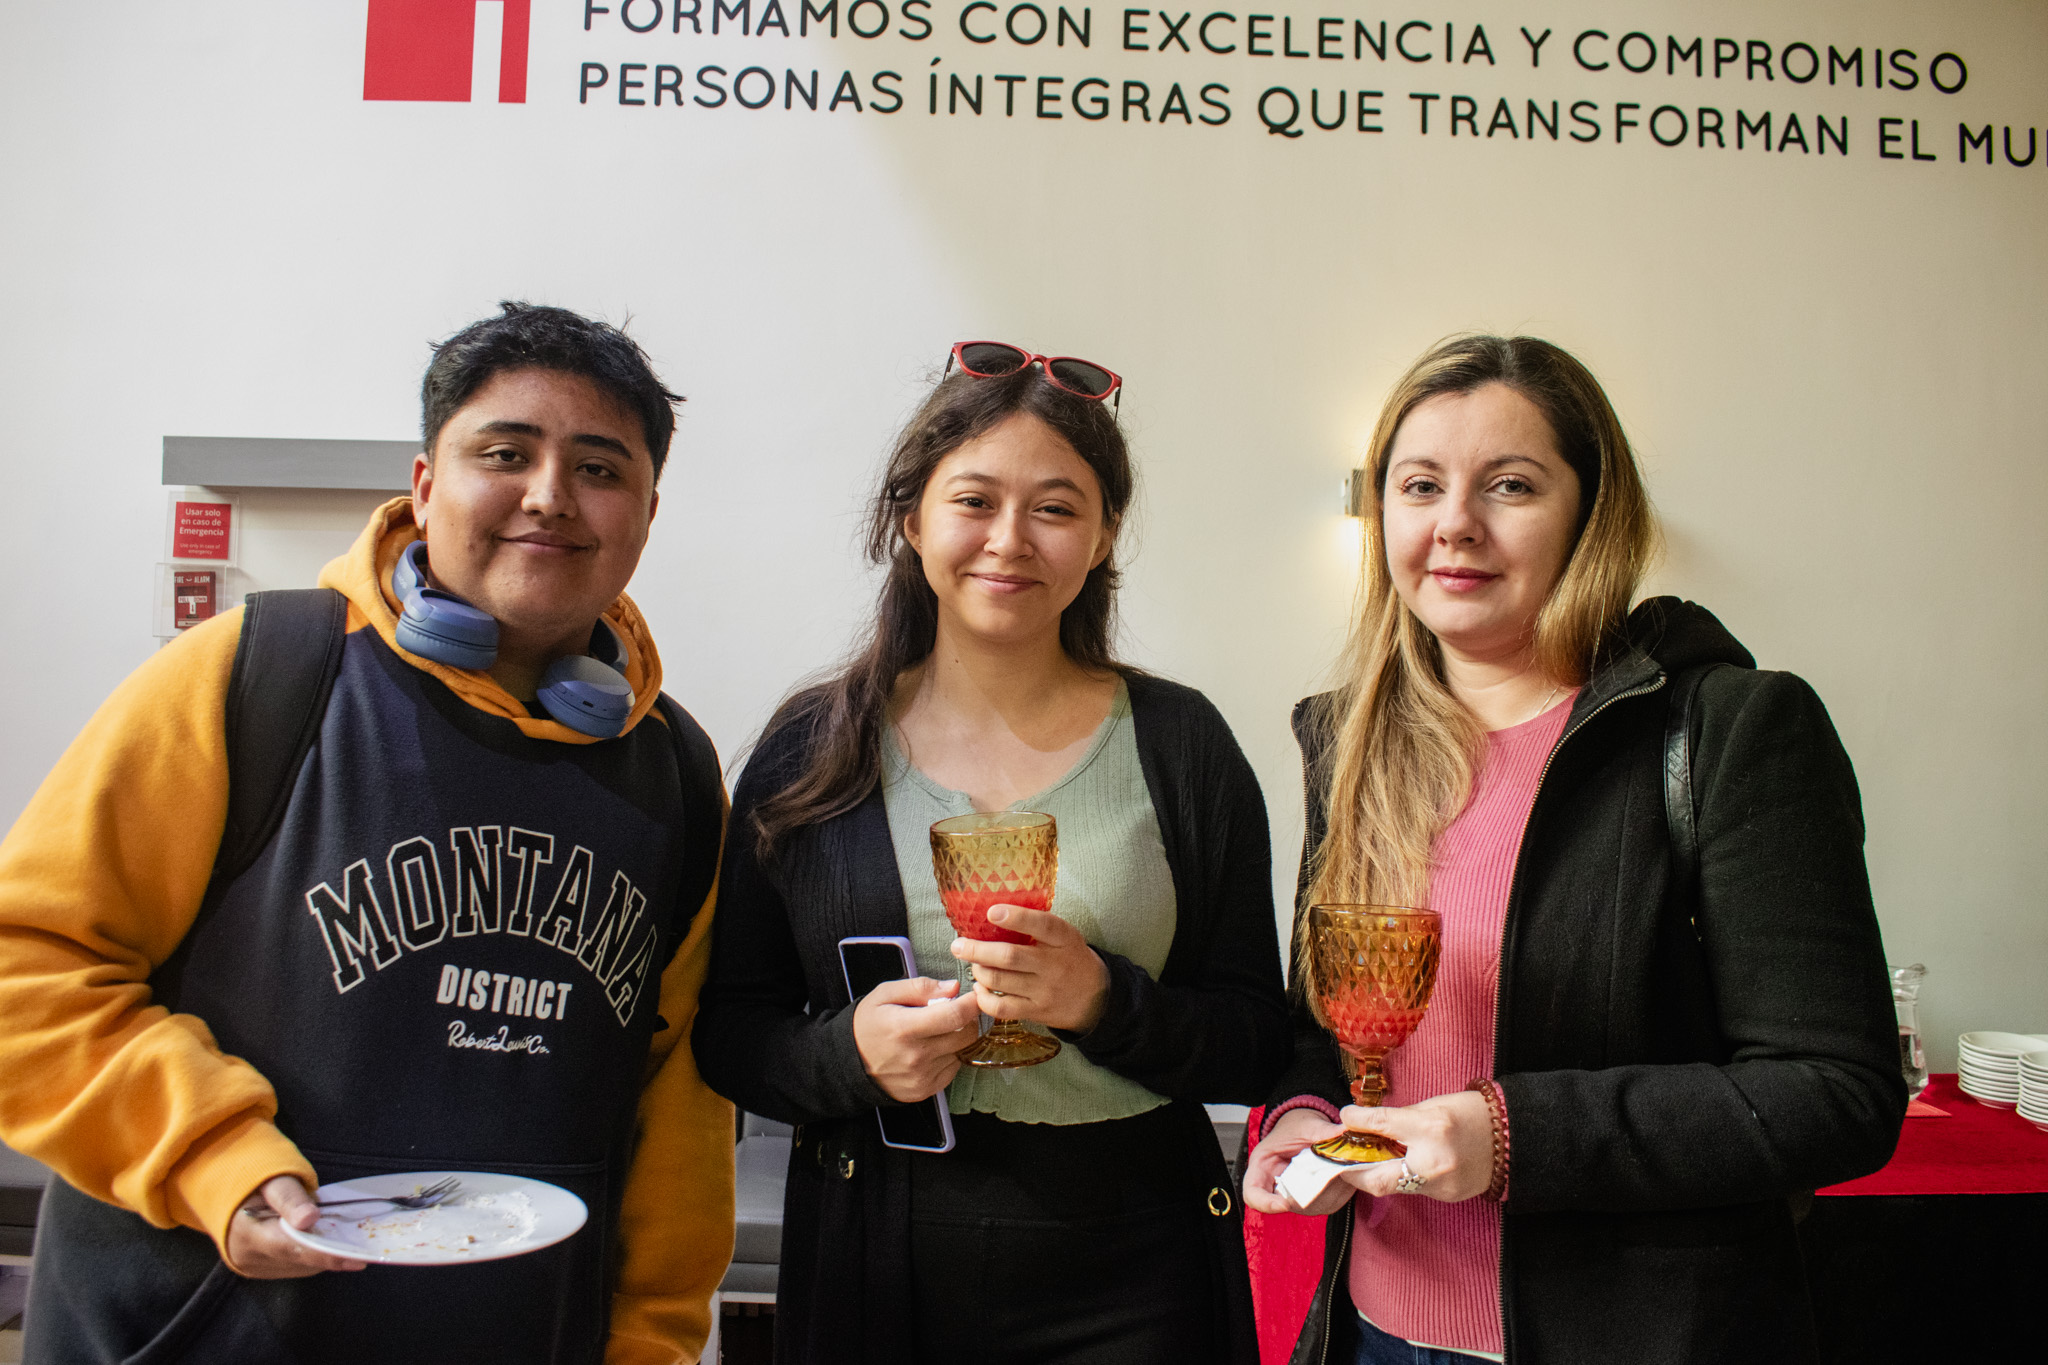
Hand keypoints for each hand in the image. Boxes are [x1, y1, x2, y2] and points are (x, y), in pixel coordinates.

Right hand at [225, 1176, 367, 1278]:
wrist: (224, 1188)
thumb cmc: (252, 1177)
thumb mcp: (272, 1178)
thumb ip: (290, 1198)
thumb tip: (309, 1218)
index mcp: (247, 1232)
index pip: (292, 1248)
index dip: (326, 1254)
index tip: (356, 1258)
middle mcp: (248, 1255)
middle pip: (300, 1260)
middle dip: (333, 1254)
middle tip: (365, 1247)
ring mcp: (253, 1265)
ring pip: (300, 1267)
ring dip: (325, 1255)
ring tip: (348, 1240)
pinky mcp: (261, 1268)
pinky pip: (295, 1267)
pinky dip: (314, 1256)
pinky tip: (328, 1242)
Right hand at [852, 976, 981, 1102]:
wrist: (847, 1064)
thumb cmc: (866, 1025)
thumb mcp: (885, 994)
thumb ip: (920, 987)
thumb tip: (952, 988)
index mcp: (904, 1028)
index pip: (954, 1015)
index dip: (971, 1003)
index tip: (975, 995)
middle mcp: (915, 1056)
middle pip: (966, 1035)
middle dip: (968, 1019)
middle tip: (955, 1011)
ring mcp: (921, 1076)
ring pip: (960, 1052)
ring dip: (956, 1039)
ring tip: (934, 1032)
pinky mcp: (925, 1090)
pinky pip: (952, 1068)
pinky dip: (948, 1056)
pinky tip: (930, 1049)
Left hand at [950, 904, 1109, 1033]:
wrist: (1095, 998)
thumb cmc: (1071, 958)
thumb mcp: (1065, 936)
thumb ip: (1037, 925)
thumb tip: (993, 911)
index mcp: (1064, 939)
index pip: (1042, 925)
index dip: (1016, 917)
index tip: (991, 912)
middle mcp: (1054, 965)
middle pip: (1009, 956)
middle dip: (977, 950)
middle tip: (958, 945)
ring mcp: (1045, 991)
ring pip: (1000, 981)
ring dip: (978, 971)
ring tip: (972, 963)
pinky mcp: (1036, 1012)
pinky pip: (1002, 1008)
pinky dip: (983, 998)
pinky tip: (979, 988)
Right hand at [1243, 1108, 1358, 1216]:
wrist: (1305, 1133)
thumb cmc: (1295, 1129)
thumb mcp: (1305, 1125)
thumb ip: (1322, 1130)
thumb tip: (1344, 1131)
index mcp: (1263, 1167)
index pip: (1253, 1193)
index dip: (1265, 1203)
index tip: (1283, 1204)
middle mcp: (1277, 1188)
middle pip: (1289, 1203)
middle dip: (1313, 1189)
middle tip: (1332, 1171)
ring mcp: (1297, 1200)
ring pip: (1314, 1205)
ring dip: (1332, 1188)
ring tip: (1341, 1166)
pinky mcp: (1317, 1203)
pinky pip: (1331, 1202)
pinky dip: (1342, 1189)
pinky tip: (1345, 1172)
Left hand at [1328, 1091, 1495, 1202]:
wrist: (1513, 1137)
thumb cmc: (1472, 1114)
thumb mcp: (1433, 1105)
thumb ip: (1400, 1118)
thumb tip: (1367, 1123)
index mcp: (1431, 1128)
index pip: (1381, 1125)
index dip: (1357, 1121)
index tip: (1346, 1117)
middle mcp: (1435, 1161)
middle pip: (1378, 1179)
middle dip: (1354, 1173)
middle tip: (1343, 1162)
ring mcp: (1442, 1184)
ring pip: (1395, 1187)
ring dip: (1379, 1174)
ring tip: (1370, 1161)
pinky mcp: (1447, 1196)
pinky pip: (1415, 1190)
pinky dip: (1404, 1178)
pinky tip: (1403, 1166)